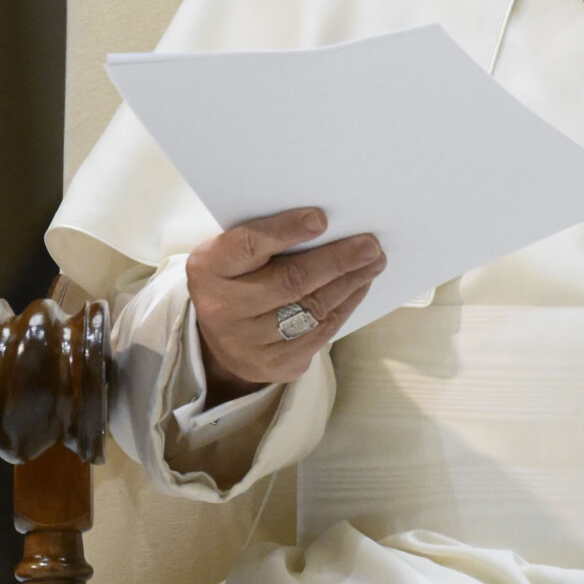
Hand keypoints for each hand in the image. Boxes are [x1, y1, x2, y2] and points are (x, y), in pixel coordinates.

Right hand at [187, 208, 384, 402]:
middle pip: (289, 281)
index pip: (248, 245)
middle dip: (336, 261)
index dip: (285, 231)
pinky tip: (358, 287)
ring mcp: (248, 342)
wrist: (222, 339)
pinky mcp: (273, 365)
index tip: (320, 219)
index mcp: (209, 269)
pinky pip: (319, 334)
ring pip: (310, 309)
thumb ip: (266, 239)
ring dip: (349, 284)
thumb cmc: (236, 280)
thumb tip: (325, 222)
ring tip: (373, 262)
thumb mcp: (233, 255)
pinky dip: (344, 307)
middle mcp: (223, 309)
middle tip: (369, 245)